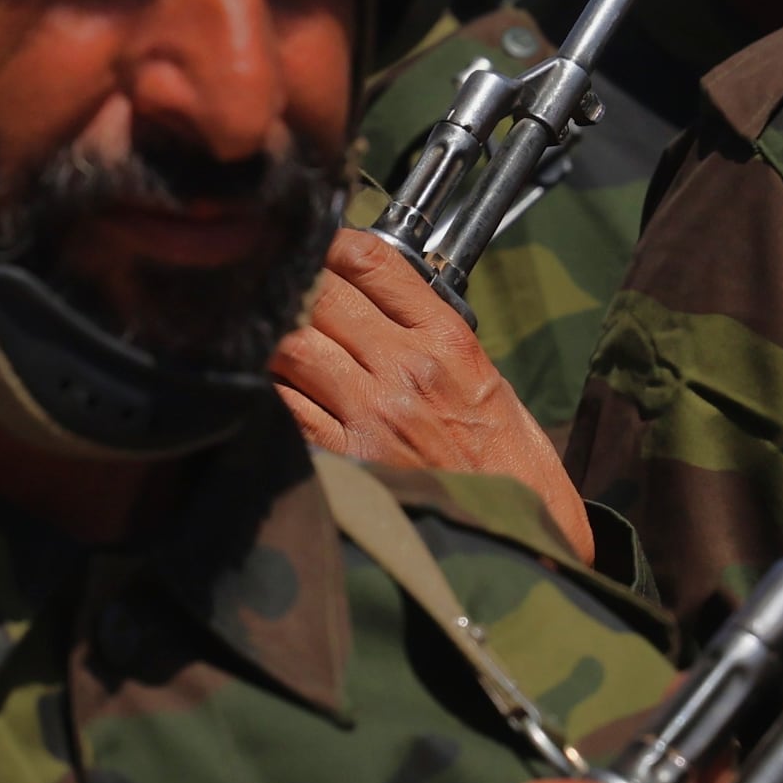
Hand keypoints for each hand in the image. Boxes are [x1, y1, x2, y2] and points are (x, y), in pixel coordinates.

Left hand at [273, 228, 594, 559]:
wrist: (522, 540)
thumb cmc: (510, 468)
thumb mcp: (489, 382)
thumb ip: (433, 337)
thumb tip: (377, 303)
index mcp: (448, 342)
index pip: (373, 263)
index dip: (332, 241)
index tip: (316, 243)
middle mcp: (406, 370)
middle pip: (322, 294)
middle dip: (293, 283)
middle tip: (277, 286)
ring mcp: (370, 415)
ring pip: (291, 343)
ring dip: (270, 334)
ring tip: (264, 335)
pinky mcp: (342, 460)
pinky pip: (282, 406)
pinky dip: (264, 387)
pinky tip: (260, 382)